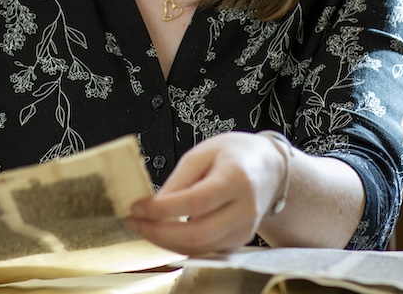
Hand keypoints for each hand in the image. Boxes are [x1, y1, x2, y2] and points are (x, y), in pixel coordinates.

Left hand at [127, 131, 285, 255]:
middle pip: (198, 234)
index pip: (196, 202)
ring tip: (143, 226)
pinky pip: (205, 249)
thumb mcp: (202, 154)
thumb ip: (178, 180)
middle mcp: (245, 209)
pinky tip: (163, 231)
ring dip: (165, 241)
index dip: (162, 210)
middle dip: (158, 233)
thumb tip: (154, 205)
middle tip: (134, 222)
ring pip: (199, 247)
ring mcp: (244, 230)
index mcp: (236, 180)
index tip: (136, 207)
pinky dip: (180, 243)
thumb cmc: (234, 156)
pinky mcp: (239, 241)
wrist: (269, 169)